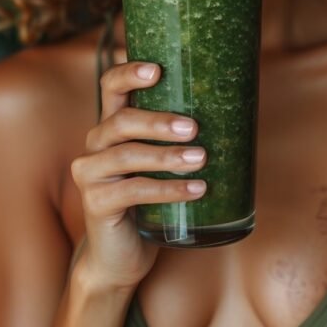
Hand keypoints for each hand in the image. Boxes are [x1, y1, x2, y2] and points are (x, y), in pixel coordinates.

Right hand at [70, 61, 205, 291]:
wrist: (120, 256)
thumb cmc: (149, 203)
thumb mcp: (160, 165)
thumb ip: (178, 140)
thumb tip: (236, 112)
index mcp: (111, 126)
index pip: (111, 87)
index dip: (129, 74)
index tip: (157, 69)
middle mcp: (95, 144)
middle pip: (121, 121)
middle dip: (158, 121)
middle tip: (193, 127)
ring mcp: (90, 174)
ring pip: (126, 155)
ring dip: (167, 156)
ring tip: (201, 159)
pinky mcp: (96, 203)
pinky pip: (134, 191)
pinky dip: (168, 189)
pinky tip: (196, 190)